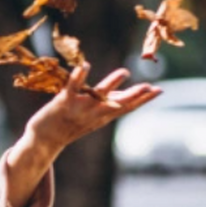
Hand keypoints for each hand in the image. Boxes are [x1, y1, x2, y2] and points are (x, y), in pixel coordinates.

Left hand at [23, 62, 160, 153]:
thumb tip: (130, 97)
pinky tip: (86, 66)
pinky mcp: (64, 102)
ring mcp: (80, 108)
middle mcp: (95, 113)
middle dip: (135, 96)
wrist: (45, 140)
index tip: (160, 90)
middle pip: (118, 104)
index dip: (144, 99)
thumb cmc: (70, 125)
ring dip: (111, 84)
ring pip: (98, 95)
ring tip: (124, 72)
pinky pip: (72, 87)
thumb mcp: (94, 117)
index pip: (127, 107)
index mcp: (103, 116)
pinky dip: (79, 77)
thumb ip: (111, 106)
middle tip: (151, 87)